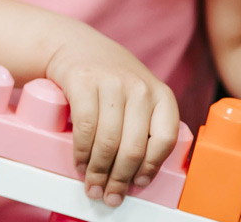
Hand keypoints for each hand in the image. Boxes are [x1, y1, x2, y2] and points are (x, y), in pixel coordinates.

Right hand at [44, 29, 179, 206]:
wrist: (75, 45)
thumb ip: (146, 123)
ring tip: (92, 185)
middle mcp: (139, 86)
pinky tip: (80, 163)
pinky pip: (86, 127)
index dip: (152, 167)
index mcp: (160, 93)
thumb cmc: (110, 78)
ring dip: (98, 171)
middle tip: (109, 195)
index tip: (139, 184)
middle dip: (120, 179)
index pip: (165, 138)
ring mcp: (111, 82)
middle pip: (134, 146)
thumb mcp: (138, 93)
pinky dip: (82, 152)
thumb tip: (139, 173)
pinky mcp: (84, 81)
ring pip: (108, 141)